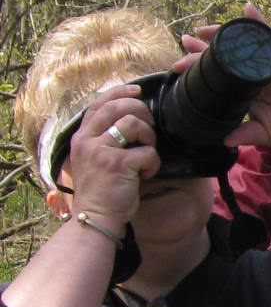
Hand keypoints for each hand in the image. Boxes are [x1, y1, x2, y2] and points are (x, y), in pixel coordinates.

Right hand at [61, 85, 159, 224]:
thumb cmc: (101, 191)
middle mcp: (87, 141)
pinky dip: (153, 163)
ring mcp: (100, 151)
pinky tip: (146, 174)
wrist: (95, 217)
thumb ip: (103, 140)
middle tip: (150, 123)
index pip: (99, 104)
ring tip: (147, 154)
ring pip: (133, 124)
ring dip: (149, 137)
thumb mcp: (94, 160)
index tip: (137, 90)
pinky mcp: (117, 164)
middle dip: (140, 110)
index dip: (120, 92)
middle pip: (117, 107)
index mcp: (81, 138)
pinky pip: (147, 152)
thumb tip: (129, 120)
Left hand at [188, 8, 270, 154]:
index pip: (219, 74)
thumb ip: (244, 134)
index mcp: (247, 90)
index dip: (199, 67)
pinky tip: (248, 9)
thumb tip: (223, 141)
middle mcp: (254, 75)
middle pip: (225, 55)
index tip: (178, 66)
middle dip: (203, 47)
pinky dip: (259, 23)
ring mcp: (268, 67)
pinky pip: (269, 38)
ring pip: (241, 45)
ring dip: (222, 33)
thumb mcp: (262, 133)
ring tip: (203, 29)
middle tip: (185, 40)